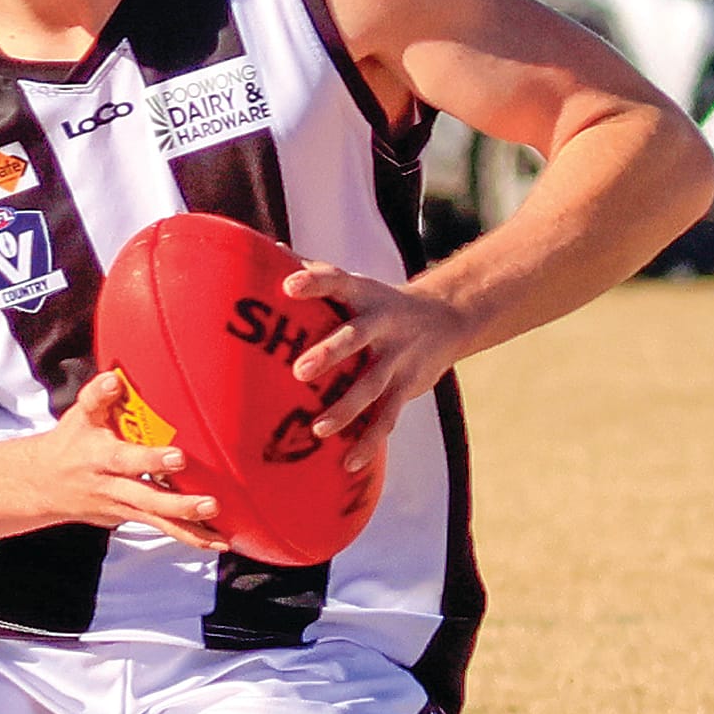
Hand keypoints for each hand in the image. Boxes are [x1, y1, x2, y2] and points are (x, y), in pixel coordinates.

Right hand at [22, 371, 227, 548]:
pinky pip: (161, 528)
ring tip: (220, 538)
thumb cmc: (71, 443)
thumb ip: (97, 396)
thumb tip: (115, 379)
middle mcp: (112, 486)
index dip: (151, 460)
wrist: (43, 484)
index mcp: (100, 458)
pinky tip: (217, 543)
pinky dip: (189, 537)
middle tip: (210, 505)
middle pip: (146, 499)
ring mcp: (121, 507)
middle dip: (178, 505)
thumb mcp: (79, 416)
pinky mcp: (130, 518)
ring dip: (189, 529)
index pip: (126, 459)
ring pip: (156, 520)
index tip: (179, 457)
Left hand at [283, 262, 466, 470]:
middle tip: (300, 370)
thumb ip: (313, 271)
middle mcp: (380, 323)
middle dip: (329, 353)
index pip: (336, 281)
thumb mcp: (355, 284)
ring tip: (319, 429)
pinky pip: (388, 417)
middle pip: (354, 336)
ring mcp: (396, 356)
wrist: (447, 318)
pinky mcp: (407, 386)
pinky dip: (369, 441)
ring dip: (347, 408)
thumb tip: (266, 250)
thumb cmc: (377, 302)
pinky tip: (349, 463)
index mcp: (362, 294)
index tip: (288, 285)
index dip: (313, 281)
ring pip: (372, 384)